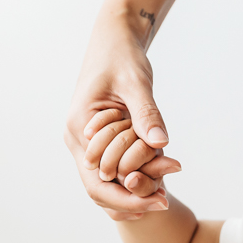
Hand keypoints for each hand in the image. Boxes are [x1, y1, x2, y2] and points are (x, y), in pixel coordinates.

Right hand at [64, 15, 176, 217]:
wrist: (114, 40)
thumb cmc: (122, 56)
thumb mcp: (137, 82)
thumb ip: (147, 113)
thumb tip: (161, 142)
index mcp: (79, 127)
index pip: (99, 180)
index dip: (130, 195)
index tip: (162, 199)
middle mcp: (77, 139)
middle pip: (98, 188)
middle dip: (132, 199)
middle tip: (166, 202)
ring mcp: (85, 141)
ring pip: (104, 182)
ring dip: (132, 190)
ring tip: (163, 197)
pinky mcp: (98, 139)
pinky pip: (111, 168)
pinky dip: (130, 178)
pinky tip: (154, 183)